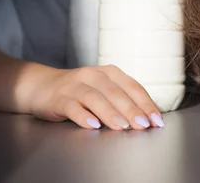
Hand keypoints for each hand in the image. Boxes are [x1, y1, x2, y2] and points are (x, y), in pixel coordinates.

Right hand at [26, 65, 163, 129]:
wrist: (42, 86)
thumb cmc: (80, 91)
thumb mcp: (103, 90)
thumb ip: (122, 100)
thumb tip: (146, 117)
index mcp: (110, 72)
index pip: (133, 87)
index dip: (146, 103)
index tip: (156, 119)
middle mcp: (93, 75)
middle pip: (116, 92)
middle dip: (132, 109)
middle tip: (143, 124)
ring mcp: (75, 85)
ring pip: (95, 98)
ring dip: (110, 113)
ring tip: (122, 126)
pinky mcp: (59, 98)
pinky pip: (72, 107)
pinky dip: (83, 116)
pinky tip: (93, 125)